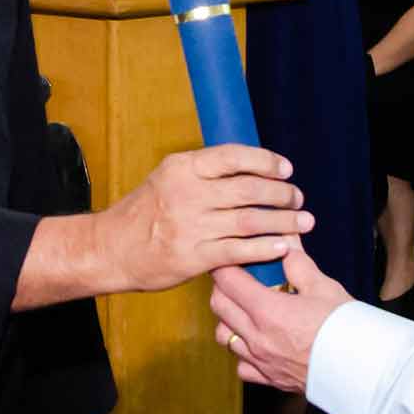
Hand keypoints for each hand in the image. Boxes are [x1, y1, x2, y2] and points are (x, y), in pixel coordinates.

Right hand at [100, 145, 308, 292]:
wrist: (110, 249)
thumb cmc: (143, 213)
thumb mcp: (167, 179)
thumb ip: (203, 173)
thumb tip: (249, 169)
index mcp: (183, 168)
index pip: (234, 156)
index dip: (266, 161)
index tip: (285, 170)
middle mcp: (187, 193)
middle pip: (249, 189)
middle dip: (282, 195)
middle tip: (298, 199)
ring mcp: (190, 226)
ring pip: (250, 220)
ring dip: (283, 222)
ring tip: (303, 223)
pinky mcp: (192, 257)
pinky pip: (239, 250)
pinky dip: (265, 248)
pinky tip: (283, 247)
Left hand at [209, 243, 349, 394]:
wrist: (362, 369)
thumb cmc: (346, 328)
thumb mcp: (324, 287)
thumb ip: (298, 265)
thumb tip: (286, 245)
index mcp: (268, 311)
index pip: (228, 281)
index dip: (225, 265)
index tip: (230, 257)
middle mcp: (257, 337)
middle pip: (219, 306)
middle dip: (222, 287)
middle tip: (237, 278)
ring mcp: (260, 360)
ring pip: (223, 336)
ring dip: (228, 319)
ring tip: (245, 310)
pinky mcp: (269, 378)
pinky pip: (241, 365)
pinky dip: (242, 352)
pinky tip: (256, 343)